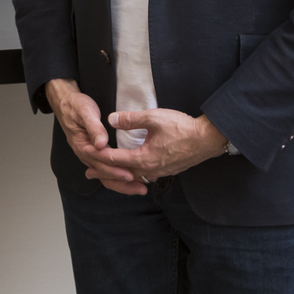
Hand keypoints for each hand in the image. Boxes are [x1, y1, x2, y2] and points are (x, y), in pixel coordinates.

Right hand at [44, 79, 140, 195]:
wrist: (66, 103)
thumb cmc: (76, 106)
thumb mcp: (85, 112)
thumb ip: (94, 128)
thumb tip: (101, 144)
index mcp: (82, 146)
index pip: (100, 162)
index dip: (115, 170)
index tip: (130, 175)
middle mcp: (85, 154)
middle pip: (103, 174)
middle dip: (122, 182)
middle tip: (141, 188)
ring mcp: (89, 155)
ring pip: (105, 175)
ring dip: (121, 184)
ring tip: (139, 188)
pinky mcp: (94, 154)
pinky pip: (105, 170)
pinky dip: (117, 177)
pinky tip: (130, 179)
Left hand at [89, 110, 229, 184]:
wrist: (207, 140)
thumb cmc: (182, 128)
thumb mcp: (154, 118)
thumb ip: (131, 119)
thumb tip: (111, 119)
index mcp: (144, 159)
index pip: (115, 159)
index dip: (99, 156)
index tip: (86, 155)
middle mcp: (151, 170)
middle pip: (122, 173)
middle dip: (105, 172)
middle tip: (89, 173)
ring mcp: (160, 172)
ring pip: (135, 176)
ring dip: (119, 174)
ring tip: (107, 173)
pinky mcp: (167, 170)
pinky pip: (145, 175)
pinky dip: (134, 174)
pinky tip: (132, 170)